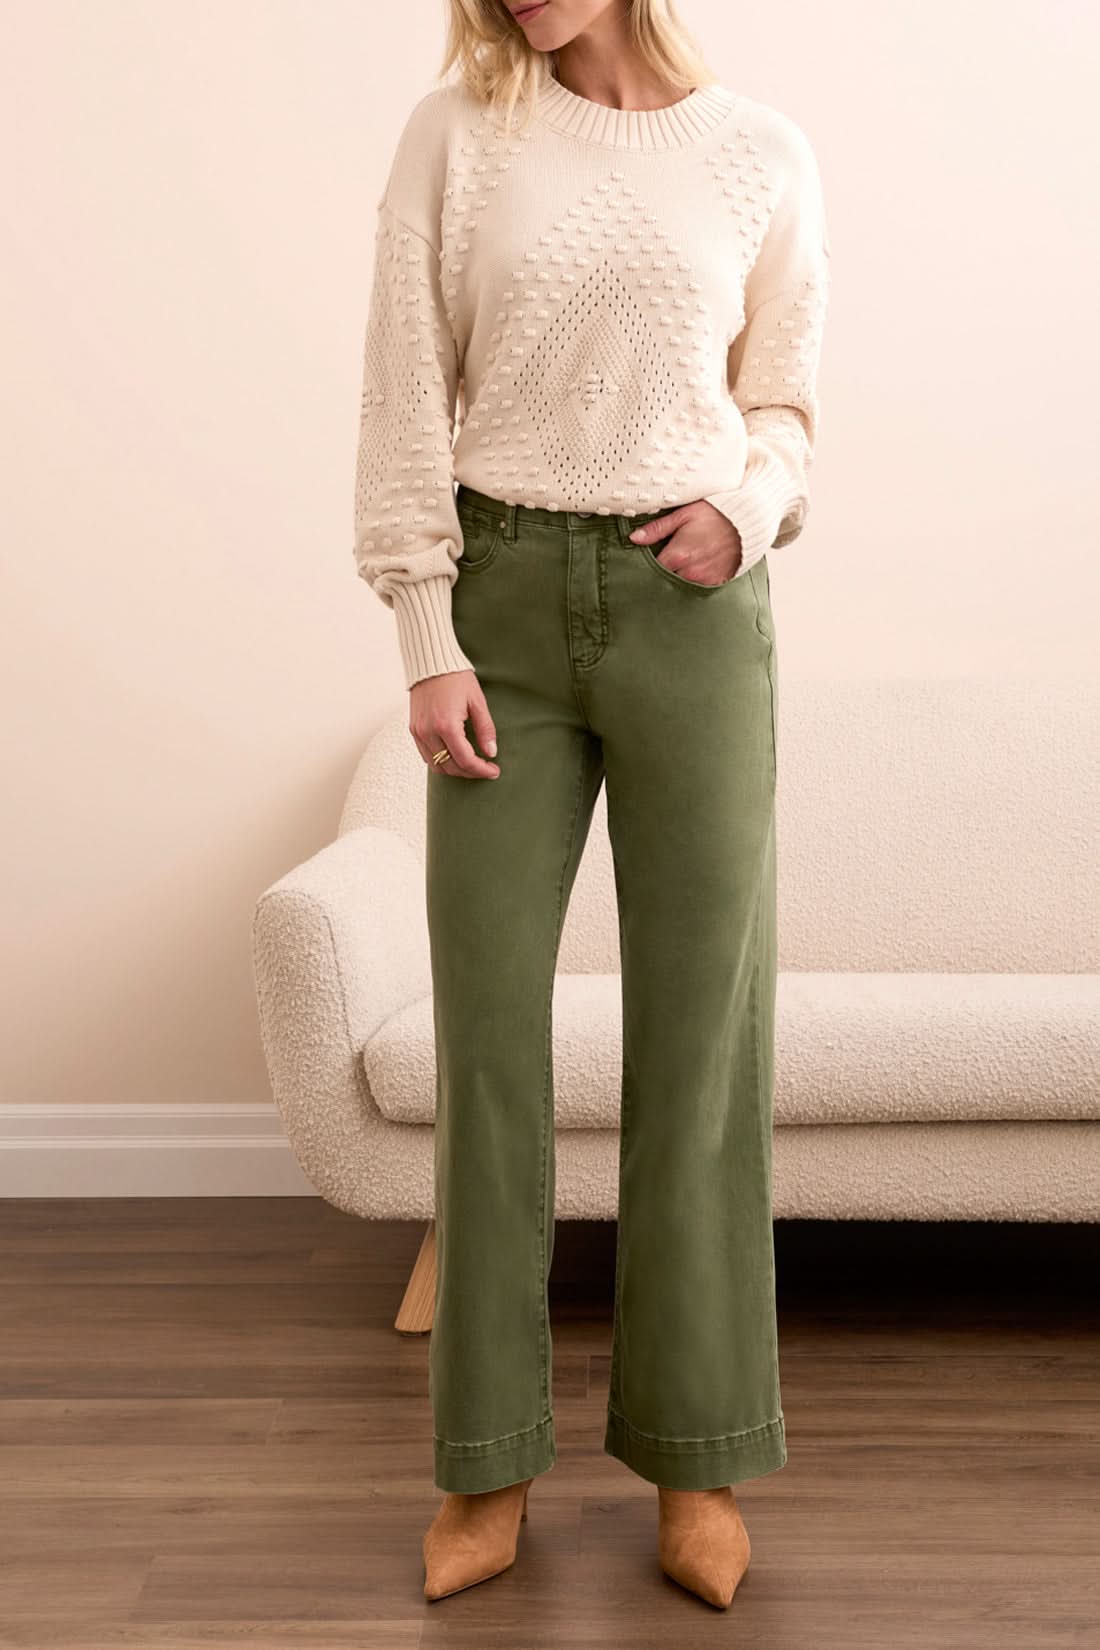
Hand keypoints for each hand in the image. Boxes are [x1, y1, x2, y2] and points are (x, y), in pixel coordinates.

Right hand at [409, 669, 500, 778]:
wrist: (431, 662)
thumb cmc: (456, 678)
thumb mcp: (477, 701)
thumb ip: (485, 729)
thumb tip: (491, 753)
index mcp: (446, 725)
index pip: (465, 760)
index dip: (481, 770)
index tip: (494, 771)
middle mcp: (428, 732)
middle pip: (450, 767)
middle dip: (470, 772)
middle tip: (486, 769)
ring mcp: (418, 732)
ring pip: (436, 766)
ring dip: (455, 769)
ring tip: (472, 765)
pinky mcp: (413, 729)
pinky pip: (426, 756)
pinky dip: (441, 761)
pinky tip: (455, 756)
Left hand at [628, 501, 742, 584]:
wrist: (747, 520)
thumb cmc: (716, 514)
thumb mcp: (684, 514)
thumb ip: (657, 528)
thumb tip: (634, 538)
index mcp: (677, 555)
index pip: (651, 569)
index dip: (647, 565)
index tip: (647, 559)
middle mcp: (690, 572)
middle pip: (666, 579)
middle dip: (663, 572)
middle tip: (664, 561)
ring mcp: (704, 579)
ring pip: (681, 584)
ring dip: (679, 577)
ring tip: (683, 563)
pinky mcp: (717, 582)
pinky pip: (699, 587)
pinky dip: (695, 580)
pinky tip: (696, 569)